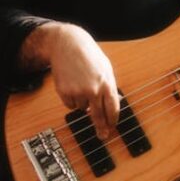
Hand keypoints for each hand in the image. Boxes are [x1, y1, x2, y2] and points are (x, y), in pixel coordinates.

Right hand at [46, 24, 119, 139]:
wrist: (67, 44)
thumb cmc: (88, 55)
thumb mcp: (105, 68)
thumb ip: (110, 86)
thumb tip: (115, 102)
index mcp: (107, 83)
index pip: (113, 108)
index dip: (113, 120)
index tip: (112, 127)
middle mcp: (93, 89)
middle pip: (98, 115)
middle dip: (101, 128)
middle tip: (103, 136)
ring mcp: (78, 91)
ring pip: (82, 108)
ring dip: (83, 103)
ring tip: (81, 85)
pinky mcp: (65, 91)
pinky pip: (70, 105)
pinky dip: (71, 100)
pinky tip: (72, 86)